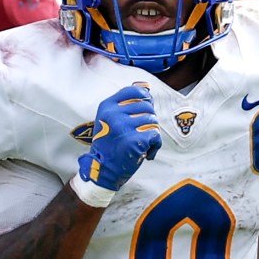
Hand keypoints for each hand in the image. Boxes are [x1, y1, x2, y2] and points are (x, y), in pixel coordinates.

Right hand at [73, 83, 161, 205]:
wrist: (102, 170)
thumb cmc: (109, 145)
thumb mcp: (110, 119)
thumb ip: (126, 104)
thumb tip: (146, 87)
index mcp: (108, 106)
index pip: (134, 91)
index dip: (145, 98)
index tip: (145, 109)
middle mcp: (114, 114)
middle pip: (147, 106)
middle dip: (149, 120)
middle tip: (141, 133)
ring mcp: (124, 127)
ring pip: (153, 121)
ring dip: (152, 134)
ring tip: (142, 144)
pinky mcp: (134, 140)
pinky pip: (156, 135)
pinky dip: (155, 145)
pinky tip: (146, 152)